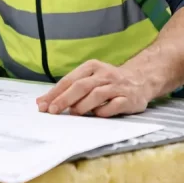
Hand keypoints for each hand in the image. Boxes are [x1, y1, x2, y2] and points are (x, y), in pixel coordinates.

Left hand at [35, 60, 155, 117]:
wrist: (141, 79)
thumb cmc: (108, 82)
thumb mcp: (88, 78)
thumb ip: (67, 89)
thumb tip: (42, 102)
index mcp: (92, 67)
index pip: (69, 80)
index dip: (55, 93)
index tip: (42, 105)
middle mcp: (104, 74)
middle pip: (81, 86)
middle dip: (64, 99)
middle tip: (53, 111)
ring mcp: (117, 86)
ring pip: (97, 95)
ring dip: (82, 106)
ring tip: (73, 114)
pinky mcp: (129, 98)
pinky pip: (114, 106)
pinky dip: (103, 112)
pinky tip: (96, 115)